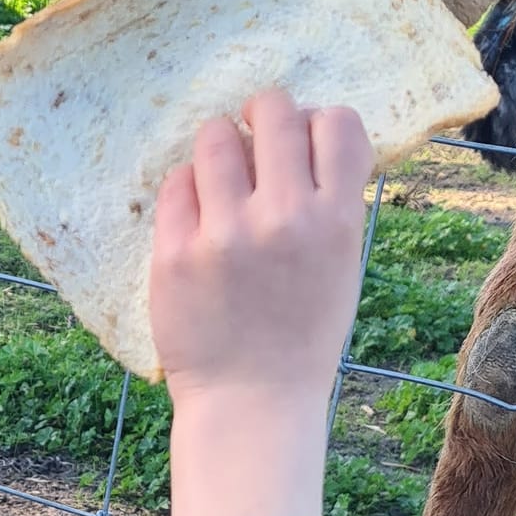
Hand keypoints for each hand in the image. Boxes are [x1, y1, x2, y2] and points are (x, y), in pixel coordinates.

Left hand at [149, 90, 373, 515]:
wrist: (251, 403)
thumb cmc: (299, 336)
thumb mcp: (340, 267)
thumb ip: (328, 203)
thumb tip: (304, 133)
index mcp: (336, 220)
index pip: (337, 123)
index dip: (318, 123)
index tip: (302, 142)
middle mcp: (283, 217)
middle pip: (273, 112)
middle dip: (263, 115)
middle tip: (253, 139)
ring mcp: (225, 233)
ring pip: (216, 137)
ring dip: (220, 146)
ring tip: (221, 178)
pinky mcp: (175, 252)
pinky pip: (176, 183)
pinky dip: (187, 190)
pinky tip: (196, 218)